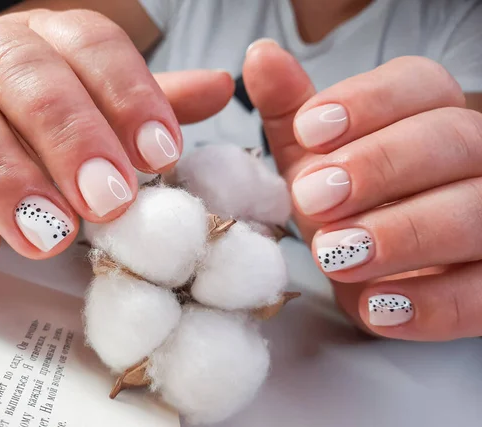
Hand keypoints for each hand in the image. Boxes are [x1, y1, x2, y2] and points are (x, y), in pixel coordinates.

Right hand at [0, 9, 233, 266]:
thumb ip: (152, 101)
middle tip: (107, 203)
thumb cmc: (44, 123)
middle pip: (27, 78)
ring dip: (4, 179)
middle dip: (71, 141)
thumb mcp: (102, 108)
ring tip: (47, 235)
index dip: (130, 97)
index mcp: (47, 40)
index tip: (160, 155)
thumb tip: (219, 87)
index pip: (93, 47)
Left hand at [243, 40, 481, 340]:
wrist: (379, 274)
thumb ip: (292, 112)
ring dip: (402, 234)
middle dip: (380, 167)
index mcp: (427, 117)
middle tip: (314, 198)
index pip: (420, 85)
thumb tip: (260, 57)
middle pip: (453, 139)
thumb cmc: (348, 206)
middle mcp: (474, 159)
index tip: (309, 131)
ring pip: (476, 213)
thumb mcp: (313, 160)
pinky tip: (376, 308)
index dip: (366, 103)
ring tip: (336, 255)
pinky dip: (431, 305)